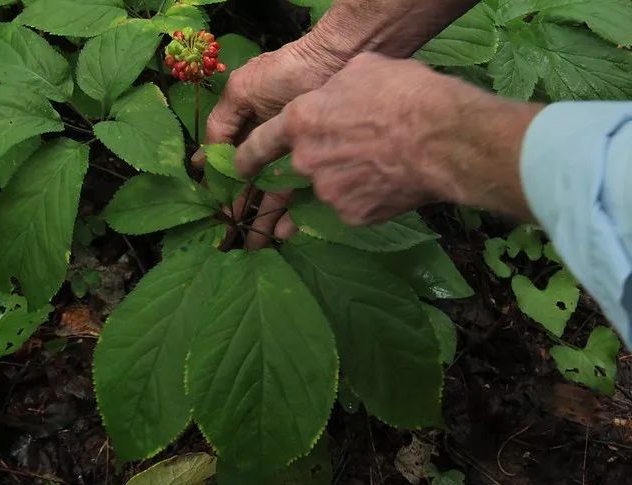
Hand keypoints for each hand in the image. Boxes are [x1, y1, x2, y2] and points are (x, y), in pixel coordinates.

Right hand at [202, 29, 350, 247]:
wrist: (336, 64)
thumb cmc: (284, 74)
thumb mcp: (243, 91)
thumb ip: (222, 123)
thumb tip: (204, 159)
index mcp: (248, 122)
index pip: (230, 159)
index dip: (221, 181)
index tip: (212, 204)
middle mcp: (270, 141)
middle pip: (251, 180)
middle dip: (240, 205)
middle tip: (231, 233)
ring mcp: (292, 153)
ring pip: (273, 190)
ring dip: (263, 215)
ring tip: (255, 243)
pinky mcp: (315, 162)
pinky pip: (299, 191)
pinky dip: (290, 212)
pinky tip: (281, 231)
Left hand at [236, 52, 541, 227]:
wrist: (442, 139)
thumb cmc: (404, 94)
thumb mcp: (361, 71)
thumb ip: (333, 89)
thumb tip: (332, 94)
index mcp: (300, 121)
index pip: (258, 144)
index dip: (246, 158)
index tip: (239, 169)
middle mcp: (305, 160)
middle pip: (297, 169)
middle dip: (314, 166)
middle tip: (343, 160)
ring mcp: (327, 192)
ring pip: (326, 189)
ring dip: (343, 182)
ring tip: (374, 171)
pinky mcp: (351, 216)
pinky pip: (351, 208)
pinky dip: (364, 200)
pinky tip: (387, 186)